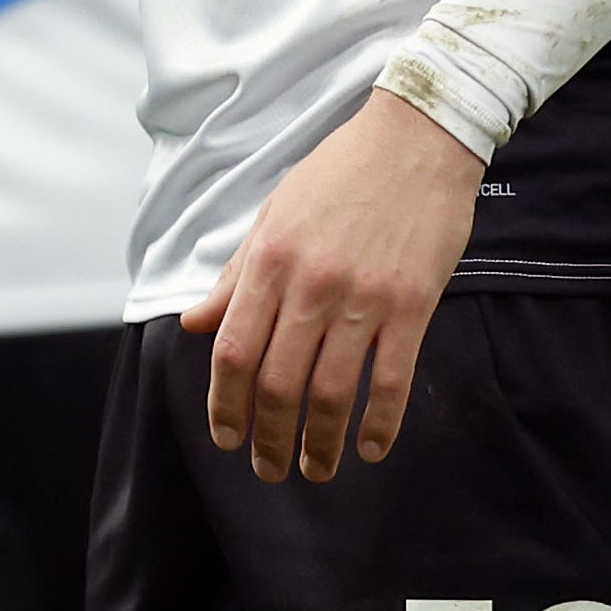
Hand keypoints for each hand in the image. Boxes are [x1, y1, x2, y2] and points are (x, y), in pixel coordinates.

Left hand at [182, 90, 483, 482]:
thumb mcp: (272, 216)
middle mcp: (311, 285)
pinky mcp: (413, 305)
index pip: (233, 351)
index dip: (225, 404)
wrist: (415, 139)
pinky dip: (380, 423)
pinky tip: (370, 448)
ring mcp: (364, 298)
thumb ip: (235, 277)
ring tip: (315, 470)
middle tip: (268, 469)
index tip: (226, 436)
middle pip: (278, 383)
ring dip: (320, 443)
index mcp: (270, 262)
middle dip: (269, 438)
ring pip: (332, 391)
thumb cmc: (338, 174)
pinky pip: (394, 379)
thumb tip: (194, 323)